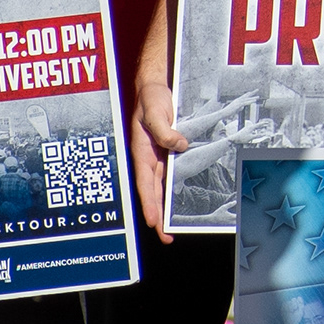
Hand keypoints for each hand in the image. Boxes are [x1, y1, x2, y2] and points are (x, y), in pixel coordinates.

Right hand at [131, 71, 183, 235]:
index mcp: (142, 152)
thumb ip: (165, 130)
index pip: (145, 184)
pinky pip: (171, 174)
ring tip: (173, 226)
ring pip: (162, 187)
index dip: (149, 204)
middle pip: (153, 192)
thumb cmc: (151, 99)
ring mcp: (159, 157)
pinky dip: (175, 189)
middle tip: (165, 236)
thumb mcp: (155, 111)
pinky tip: (181, 201)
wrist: (155, 87)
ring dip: (166, 206)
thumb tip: (179, 146)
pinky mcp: (168, 152)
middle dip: (158, 215)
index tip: (153, 222)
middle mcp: (150, 158)